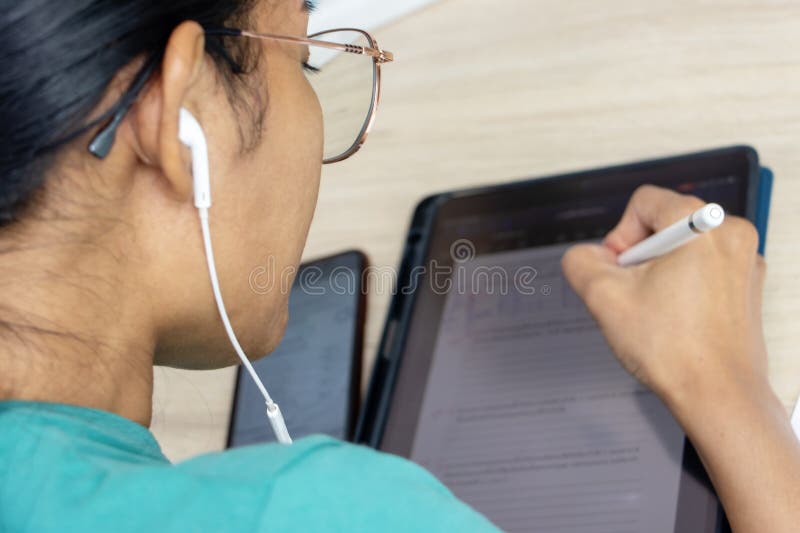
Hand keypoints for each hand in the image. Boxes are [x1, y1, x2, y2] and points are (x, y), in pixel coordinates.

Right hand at [561, 185, 768, 413]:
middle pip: (664, 224)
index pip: (644, 202)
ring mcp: (745, 262)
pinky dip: (683, 286)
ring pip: (683, 249)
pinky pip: (703, 269)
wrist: (718, 397)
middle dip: (640, 256)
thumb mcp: (604, 298)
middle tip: (636, 294)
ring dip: (660, 272)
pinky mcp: (746, 287)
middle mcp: (732, 235)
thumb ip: (580, 262)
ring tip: (657, 310)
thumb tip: (584, 256)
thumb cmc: (675, 351)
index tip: (622, 271)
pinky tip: (675, 318)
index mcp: (703, 225)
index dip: (620, 236)